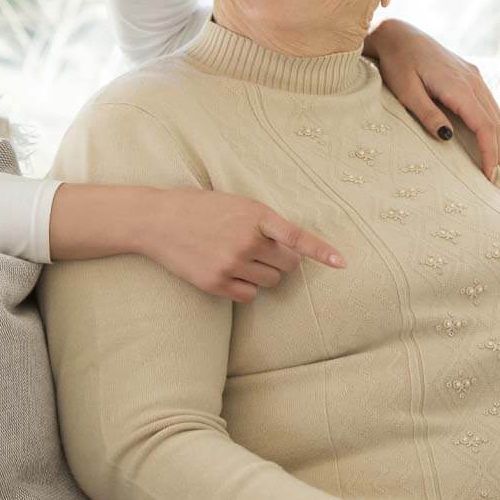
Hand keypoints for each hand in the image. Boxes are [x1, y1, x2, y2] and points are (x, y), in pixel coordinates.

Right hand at [142, 187, 344, 302]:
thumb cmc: (201, 208)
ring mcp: (231, 263)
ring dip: (263, 273)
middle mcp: (246, 240)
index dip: (321, 251)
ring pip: (271, 282)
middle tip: (261, 250)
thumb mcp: (237, 204)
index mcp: (255, 215)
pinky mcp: (216, 283)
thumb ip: (264, 222)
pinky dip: (245, 288)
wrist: (158, 220)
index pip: (296, 237)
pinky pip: (249, 295)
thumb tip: (290, 247)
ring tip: (239, 257)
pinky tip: (228, 271)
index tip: (342, 263)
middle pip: (288, 266)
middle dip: (282, 261)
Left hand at [365, 19, 499, 179]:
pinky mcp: (472, 77)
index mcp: (459, 85)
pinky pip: (491, 107)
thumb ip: (427, 114)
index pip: (484, 126)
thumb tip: (447, 138)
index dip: (490, 153)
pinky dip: (497, 129)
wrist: (398, 34)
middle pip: (497, 123)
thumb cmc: (397, 64)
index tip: (491, 177)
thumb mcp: (406, 91)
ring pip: (498, 115)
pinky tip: (498, 144)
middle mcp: (473, 80)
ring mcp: (475, 77)